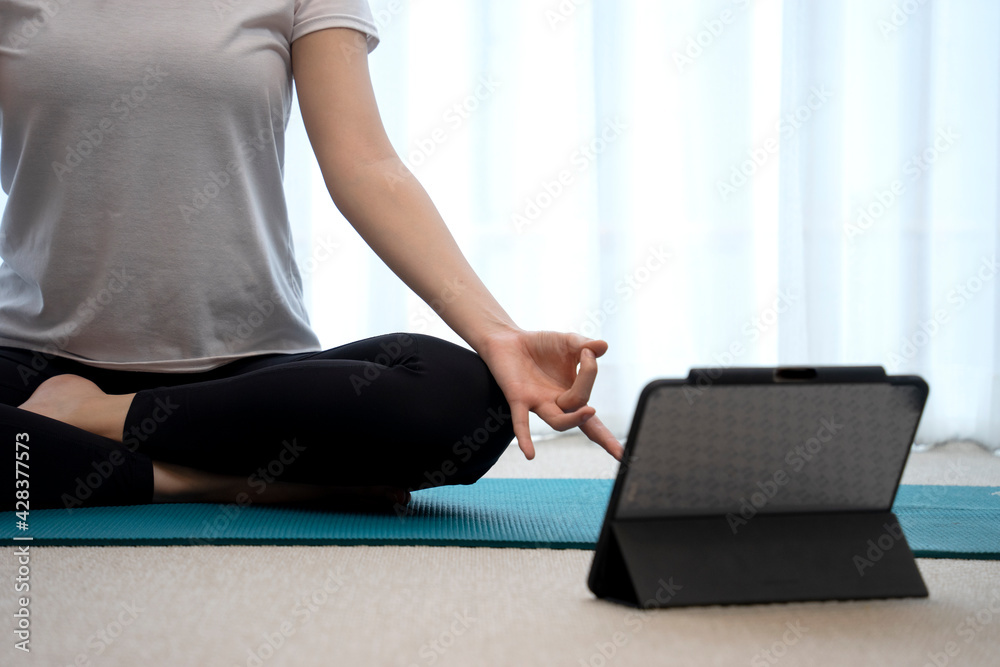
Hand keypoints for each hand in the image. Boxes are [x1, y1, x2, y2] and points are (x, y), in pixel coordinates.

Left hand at [478, 329, 623, 460]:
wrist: (509, 338)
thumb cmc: (541, 345)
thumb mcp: (569, 342)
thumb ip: (585, 345)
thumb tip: (603, 346)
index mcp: (572, 395)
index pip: (593, 423)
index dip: (607, 440)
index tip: (622, 455)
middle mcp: (556, 404)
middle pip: (579, 408)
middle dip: (589, 381)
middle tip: (587, 356)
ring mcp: (538, 403)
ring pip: (557, 421)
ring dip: (574, 419)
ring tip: (590, 411)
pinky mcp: (518, 398)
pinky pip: (521, 422)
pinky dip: (525, 438)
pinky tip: (530, 454)